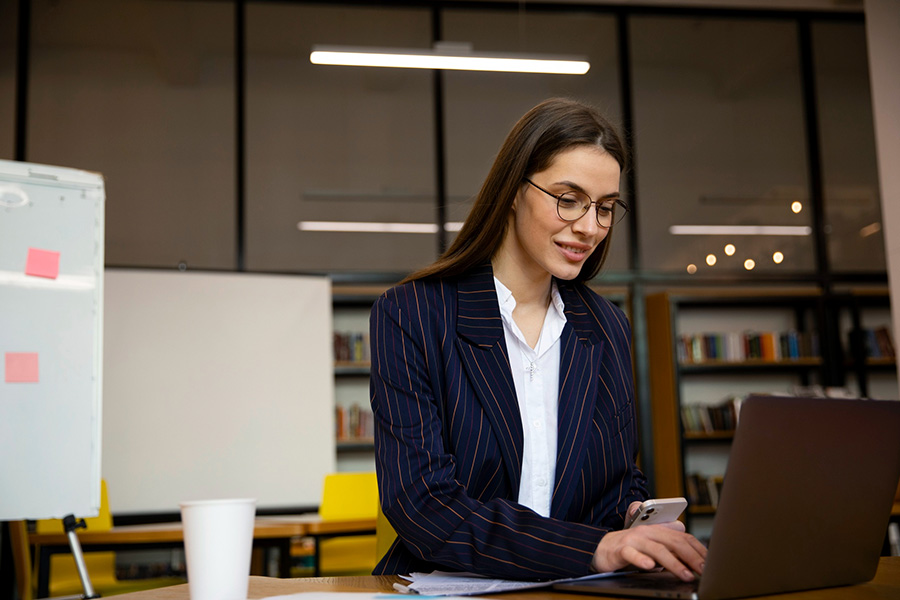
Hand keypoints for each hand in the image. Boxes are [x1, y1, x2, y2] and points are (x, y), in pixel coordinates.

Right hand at [592, 510, 706, 581]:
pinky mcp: (620, 549)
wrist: (600, 548)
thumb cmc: (629, 549)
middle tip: (703, 570)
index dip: (698, 549)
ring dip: (673, 563)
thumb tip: (693, 560)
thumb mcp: (652, 550)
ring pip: (656, 549)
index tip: (710, 563)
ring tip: (685, 574)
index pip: (682, 537)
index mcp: (657, 531)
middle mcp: (647, 532)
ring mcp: (633, 540)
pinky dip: (641, 560)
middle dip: (691, 556)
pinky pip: (632, 554)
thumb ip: (669, 551)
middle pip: (673, 542)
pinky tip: (650, 567)